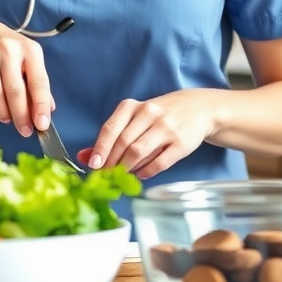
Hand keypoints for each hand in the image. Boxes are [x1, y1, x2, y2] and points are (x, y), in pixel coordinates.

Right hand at [0, 15, 54, 136]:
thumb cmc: (6, 49)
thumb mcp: (26, 59)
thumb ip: (37, 83)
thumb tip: (48, 110)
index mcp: (29, 49)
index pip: (38, 82)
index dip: (40, 106)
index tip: (42, 125)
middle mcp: (7, 48)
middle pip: (14, 91)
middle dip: (20, 116)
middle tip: (24, 130)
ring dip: (0, 111)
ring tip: (5, 117)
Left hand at [77, 90, 214, 179]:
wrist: (197, 108)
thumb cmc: (157, 115)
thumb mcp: (133, 118)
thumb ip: (110, 136)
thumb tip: (84, 156)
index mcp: (131, 106)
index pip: (110, 129)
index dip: (100, 148)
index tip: (93, 164)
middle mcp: (149, 114)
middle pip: (124, 142)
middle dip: (111, 162)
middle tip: (105, 175)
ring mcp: (167, 128)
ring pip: (140, 152)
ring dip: (127, 168)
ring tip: (120, 175)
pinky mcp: (182, 143)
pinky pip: (160, 162)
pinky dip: (147, 171)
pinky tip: (140, 174)